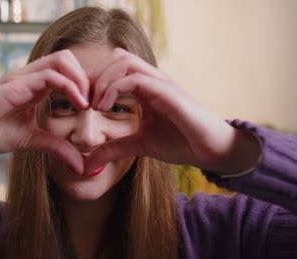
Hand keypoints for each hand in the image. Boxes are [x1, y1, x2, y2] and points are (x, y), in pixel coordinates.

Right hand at [0, 50, 88, 173]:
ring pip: (62, 60)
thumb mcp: (33, 141)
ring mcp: (23, 78)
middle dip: (87, 78)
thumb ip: (58, 148)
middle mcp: (32, 77)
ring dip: (81, 79)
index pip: (69, 71)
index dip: (87, 84)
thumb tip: (82, 167)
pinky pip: (48, 75)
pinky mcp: (15, 85)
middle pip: (69, 58)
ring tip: (86, 104)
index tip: (97, 106)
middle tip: (94, 103)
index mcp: (37, 86)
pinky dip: (69, 86)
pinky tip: (78, 105)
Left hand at [84, 48, 260, 175]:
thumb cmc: (181, 143)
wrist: (211, 151)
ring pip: (125, 62)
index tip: (84, 103)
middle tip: (87, 102)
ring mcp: (162, 83)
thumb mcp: (139, 145)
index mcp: (147, 87)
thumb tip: (86, 163)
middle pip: (118, 58)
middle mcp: (154, 80)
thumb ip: (113, 149)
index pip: (116, 67)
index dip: (96, 80)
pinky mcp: (169, 93)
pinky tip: (105, 108)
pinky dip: (115, 88)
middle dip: (97, 77)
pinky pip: (137, 79)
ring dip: (104, 81)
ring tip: (96, 105)